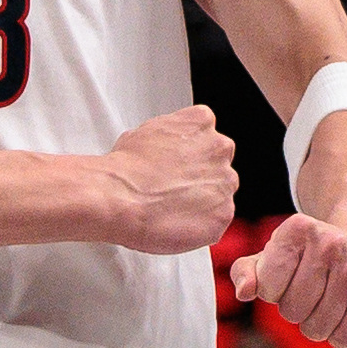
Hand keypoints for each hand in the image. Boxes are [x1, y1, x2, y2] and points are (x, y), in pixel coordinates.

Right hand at [104, 106, 238, 254]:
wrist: (121, 197)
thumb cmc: (126, 168)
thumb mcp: (145, 133)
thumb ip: (170, 138)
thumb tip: (166, 150)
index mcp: (202, 122)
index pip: (207, 135)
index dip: (191, 154)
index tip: (178, 165)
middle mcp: (220, 148)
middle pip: (218, 164)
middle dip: (199, 177)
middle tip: (173, 189)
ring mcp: (225, 182)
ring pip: (220, 193)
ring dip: (202, 201)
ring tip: (171, 207)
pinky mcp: (224, 213)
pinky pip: (217, 220)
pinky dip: (201, 225)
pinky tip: (177, 222)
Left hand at [232, 212, 346, 347]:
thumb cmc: (312, 256)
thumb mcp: (276, 255)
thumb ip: (247, 271)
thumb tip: (244, 292)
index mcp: (299, 228)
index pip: (267, 288)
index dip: (275, 291)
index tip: (290, 277)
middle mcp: (331, 243)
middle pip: (291, 311)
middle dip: (297, 310)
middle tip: (314, 292)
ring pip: (316, 329)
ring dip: (318, 324)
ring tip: (331, 301)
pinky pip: (342, 339)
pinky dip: (340, 335)